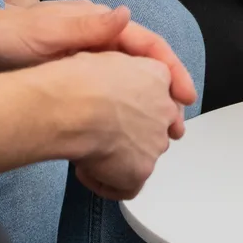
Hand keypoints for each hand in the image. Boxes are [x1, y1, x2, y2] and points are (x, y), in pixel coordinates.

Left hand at [0, 0, 195, 123]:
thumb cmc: (11, 38)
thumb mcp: (49, 31)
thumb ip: (87, 26)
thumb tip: (124, 15)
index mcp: (98, 24)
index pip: (147, 44)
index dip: (171, 68)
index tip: (184, 94)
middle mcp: (99, 41)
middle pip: (145, 67)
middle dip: (166, 94)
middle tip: (178, 125)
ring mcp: (88, 62)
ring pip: (130, 85)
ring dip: (148, 108)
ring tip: (160, 136)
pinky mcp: (75, 82)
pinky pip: (109, 98)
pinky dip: (123, 115)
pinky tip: (126, 136)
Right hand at [44, 50, 179, 199]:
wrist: (77, 105)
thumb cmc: (80, 78)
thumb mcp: (104, 56)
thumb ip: (119, 71)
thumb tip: (109, 85)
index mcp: (157, 75)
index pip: (160, 96)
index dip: (140, 108)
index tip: (122, 112)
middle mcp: (164, 109)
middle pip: (156, 128)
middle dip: (132, 134)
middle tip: (103, 131)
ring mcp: (156, 142)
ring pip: (142, 156)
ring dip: (120, 157)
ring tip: (89, 148)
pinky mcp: (142, 170)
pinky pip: (126, 187)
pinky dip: (105, 183)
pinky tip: (86, 169)